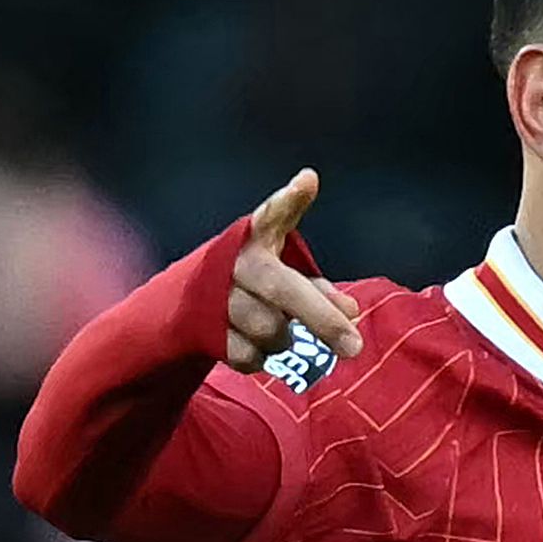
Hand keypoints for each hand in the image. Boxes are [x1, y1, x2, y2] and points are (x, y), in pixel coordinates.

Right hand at [224, 170, 361, 377]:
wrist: (188, 304)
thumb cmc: (257, 284)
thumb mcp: (285, 276)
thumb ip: (320, 289)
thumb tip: (351, 311)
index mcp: (255, 238)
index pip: (272, 214)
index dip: (289, 200)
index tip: (306, 183)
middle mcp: (234, 261)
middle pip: (281, 289)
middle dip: (321, 319)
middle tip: (354, 346)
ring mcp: (215, 294)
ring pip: (270, 331)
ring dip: (286, 340)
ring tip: (281, 330)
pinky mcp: (204, 327)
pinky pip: (250, 356)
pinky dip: (263, 358)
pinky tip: (256, 345)